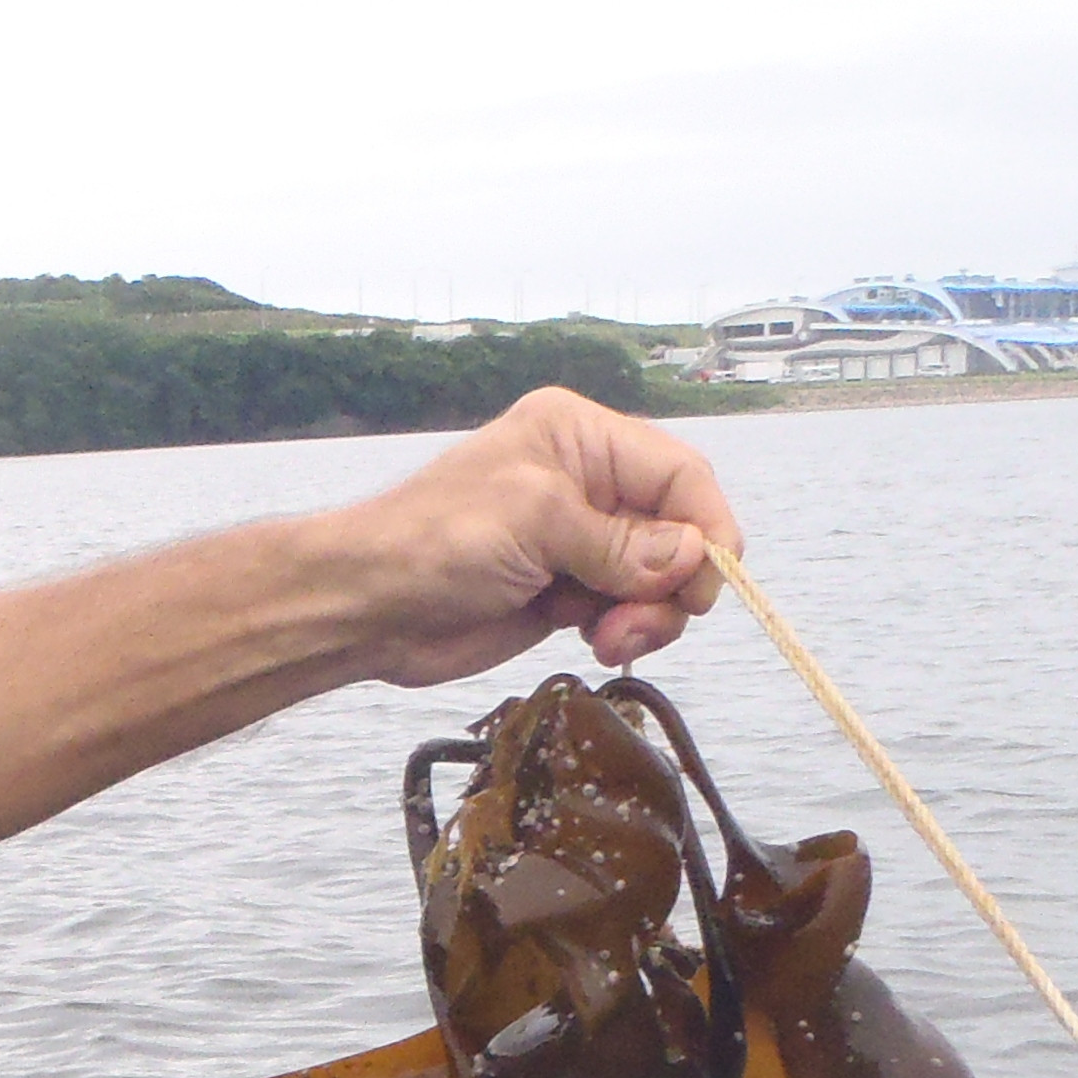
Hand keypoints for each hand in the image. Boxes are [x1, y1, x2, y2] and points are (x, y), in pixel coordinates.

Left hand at [319, 388, 740, 685]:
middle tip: (637, 623)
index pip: (680, 473)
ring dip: (647, 615)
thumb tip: (693, 558)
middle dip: (672, 583)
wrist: (367, 607)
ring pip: (657, 580)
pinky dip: (623, 631)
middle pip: (677, 532)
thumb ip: (622, 544)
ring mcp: (578, 541)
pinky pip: (626, 611)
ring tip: (606, 638)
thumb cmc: (435, 542)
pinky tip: (589, 641)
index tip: (710, 583)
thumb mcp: (537, 524)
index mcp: (581, 437)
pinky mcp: (566, 591)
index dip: (708, 527)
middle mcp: (588, 482)